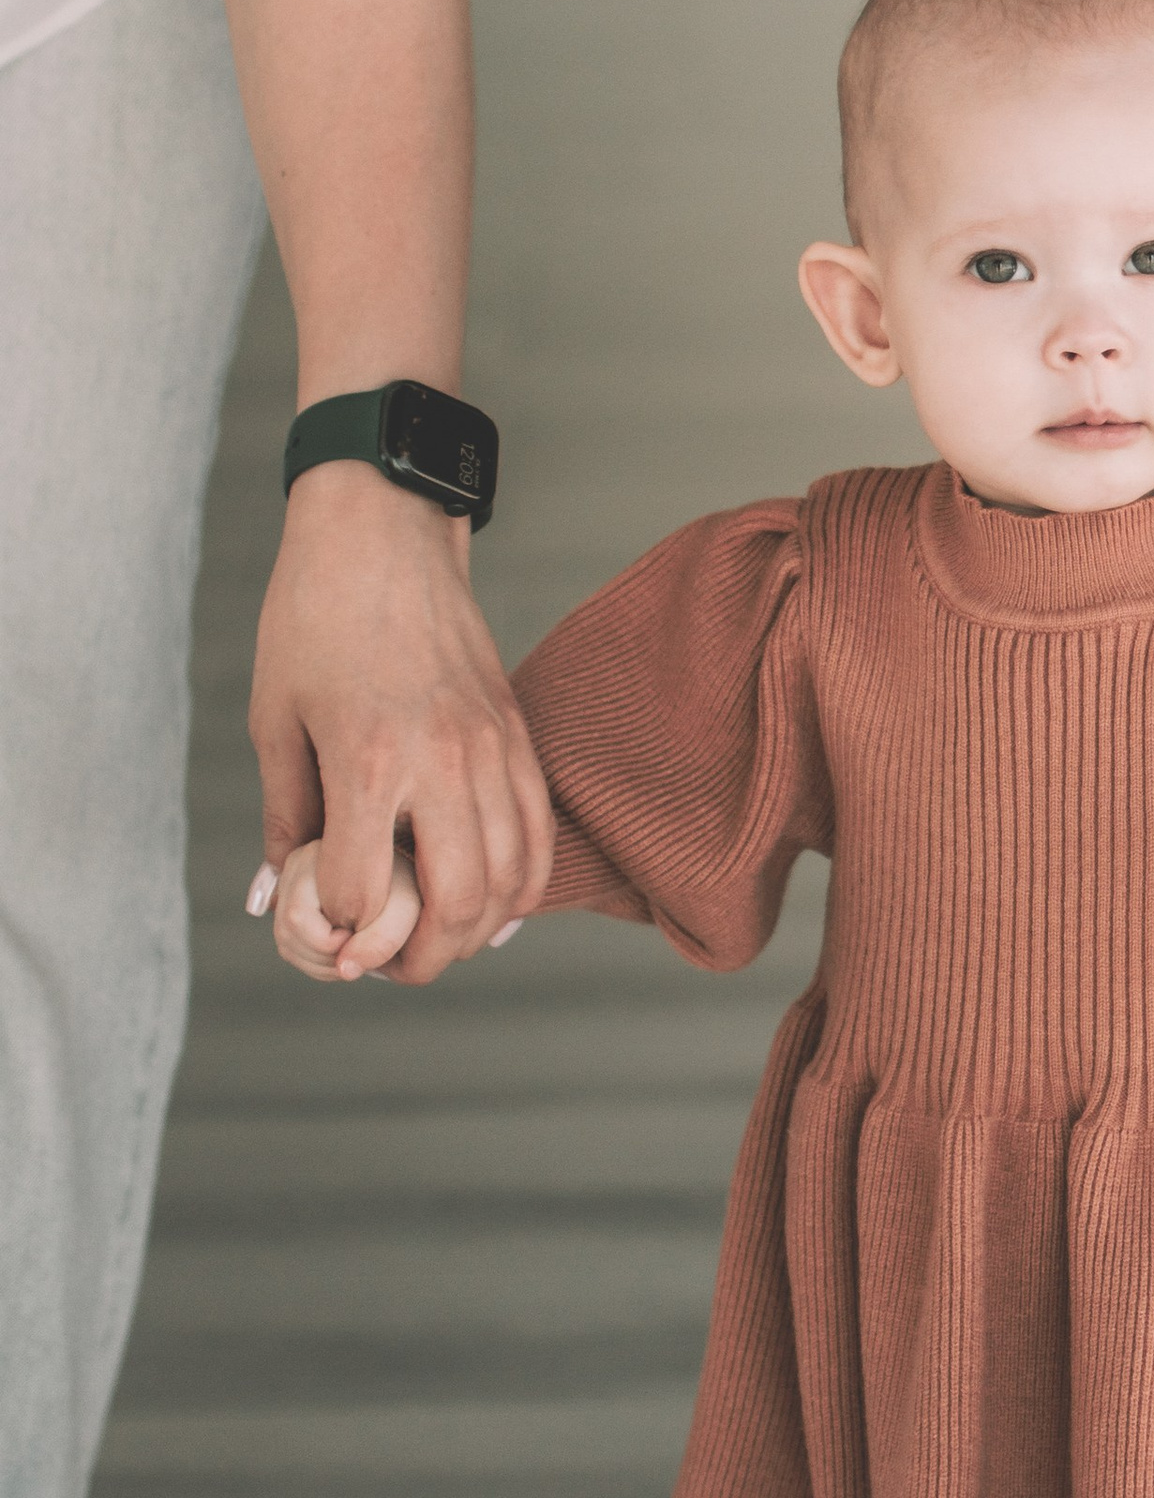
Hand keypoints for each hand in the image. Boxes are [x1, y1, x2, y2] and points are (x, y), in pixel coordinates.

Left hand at [250, 462, 552, 982]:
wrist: (383, 531)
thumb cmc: (313, 617)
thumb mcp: (275, 719)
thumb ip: (282, 815)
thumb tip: (269, 896)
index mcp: (370, 759)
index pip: (364, 893)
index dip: (337, 932)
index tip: (320, 933)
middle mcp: (444, 761)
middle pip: (458, 905)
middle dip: (420, 959)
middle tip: (387, 966)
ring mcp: (492, 748)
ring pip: (511, 880)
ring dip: (475, 933)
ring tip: (437, 941)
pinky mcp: (518, 734)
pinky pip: (539, 834)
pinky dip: (522, 886)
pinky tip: (494, 908)